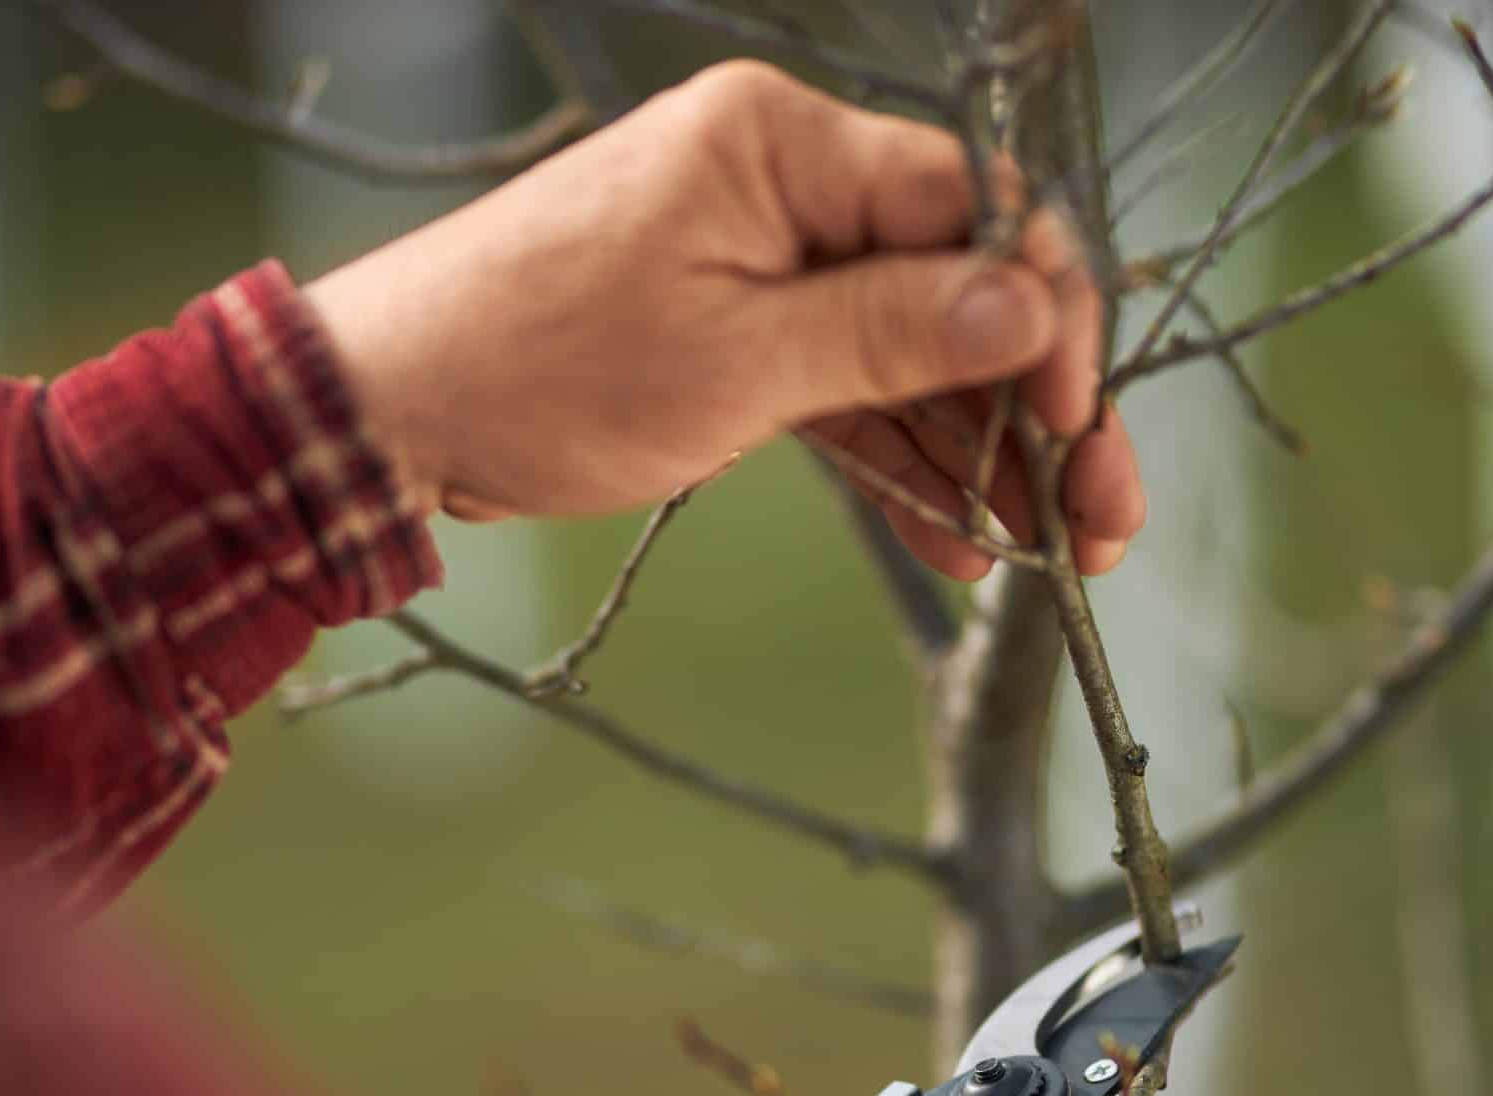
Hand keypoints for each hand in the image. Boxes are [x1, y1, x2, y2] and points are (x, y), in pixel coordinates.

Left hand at [306, 61, 1144, 579]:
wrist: (389, 411)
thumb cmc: (538, 371)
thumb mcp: (735, 364)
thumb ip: (892, 334)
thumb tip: (1032, 310)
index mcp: (785, 146)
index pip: (971, 209)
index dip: (1047, 315)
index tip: (1082, 422)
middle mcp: (783, 185)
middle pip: (956, 287)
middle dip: (1035, 407)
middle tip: (1103, 519)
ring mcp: (760, 261)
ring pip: (909, 350)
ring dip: (976, 450)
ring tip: (1049, 553)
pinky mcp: (734, 332)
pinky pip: (844, 388)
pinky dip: (895, 459)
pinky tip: (959, 538)